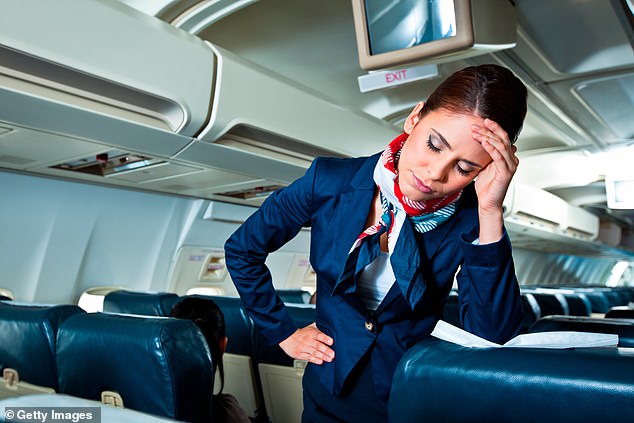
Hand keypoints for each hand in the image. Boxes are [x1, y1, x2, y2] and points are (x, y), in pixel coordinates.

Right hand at [279, 322, 334, 364]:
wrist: (287, 338)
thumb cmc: (301, 333)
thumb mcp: (310, 327)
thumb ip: (319, 327)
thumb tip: (329, 325)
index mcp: (311, 333)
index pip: (319, 335)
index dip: (325, 338)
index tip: (331, 342)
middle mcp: (307, 340)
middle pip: (318, 345)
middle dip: (326, 350)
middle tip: (333, 354)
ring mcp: (303, 348)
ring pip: (314, 352)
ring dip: (322, 356)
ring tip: (329, 359)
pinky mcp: (299, 354)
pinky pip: (308, 358)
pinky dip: (314, 360)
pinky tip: (320, 361)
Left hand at [472, 119, 518, 241]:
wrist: (487, 203)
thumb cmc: (485, 186)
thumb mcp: (483, 165)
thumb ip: (484, 154)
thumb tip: (479, 142)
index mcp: (506, 157)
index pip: (502, 137)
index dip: (493, 128)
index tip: (482, 121)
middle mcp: (511, 160)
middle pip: (503, 139)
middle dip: (490, 130)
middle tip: (477, 124)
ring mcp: (510, 166)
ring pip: (501, 146)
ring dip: (488, 137)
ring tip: (476, 132)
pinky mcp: (506, 173)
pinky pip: (499, 158)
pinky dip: (491, 149)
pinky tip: (484, 143)